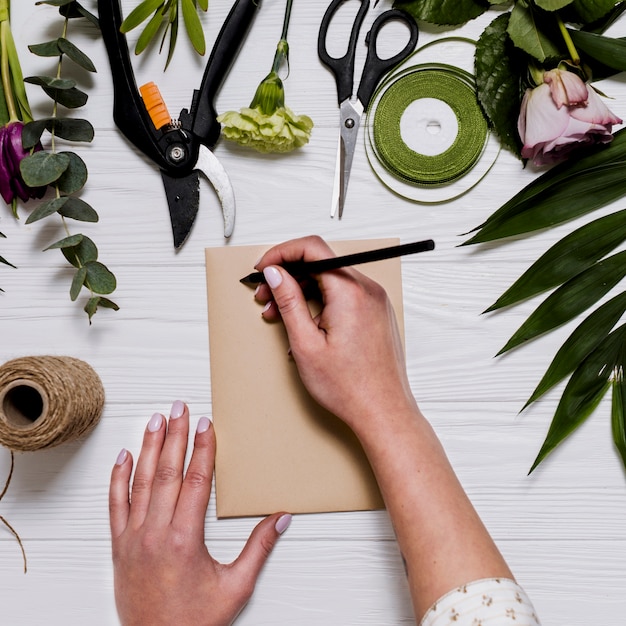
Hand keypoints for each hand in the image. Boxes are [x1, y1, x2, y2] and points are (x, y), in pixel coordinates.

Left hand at [109, 401, 290, 625]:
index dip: (202, 448)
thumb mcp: (236, 586)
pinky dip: (118, 479)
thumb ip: (259, 548)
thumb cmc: (196, 621)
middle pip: (167, 471)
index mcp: (186, 538)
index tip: (206, 424)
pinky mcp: (119, 547)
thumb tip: (282, 518)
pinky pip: (115, 505)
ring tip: (155, 420)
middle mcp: (156, 532)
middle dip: (174, 435)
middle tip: (179, 407)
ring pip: (140, 482)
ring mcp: (133, 538)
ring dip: (148, 448)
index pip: (195, 480)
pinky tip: (123, 457)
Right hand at [254, 236, 417, 434]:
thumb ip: (288, 301)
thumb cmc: (350, 387)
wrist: (383, 412)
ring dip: (302, 292)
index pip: (312, 248)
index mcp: (350, 292)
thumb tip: (275, 273)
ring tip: (280, 316)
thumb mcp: (306, 343)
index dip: (281, 253)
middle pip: (320, 264)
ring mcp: (375, 301)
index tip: (264, 268)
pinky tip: (305, 324)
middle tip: (264, 298)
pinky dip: (320, 302)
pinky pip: (344, 295)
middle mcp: (368, 290)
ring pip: (330, 280)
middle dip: (287, 277)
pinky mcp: (376, 313)